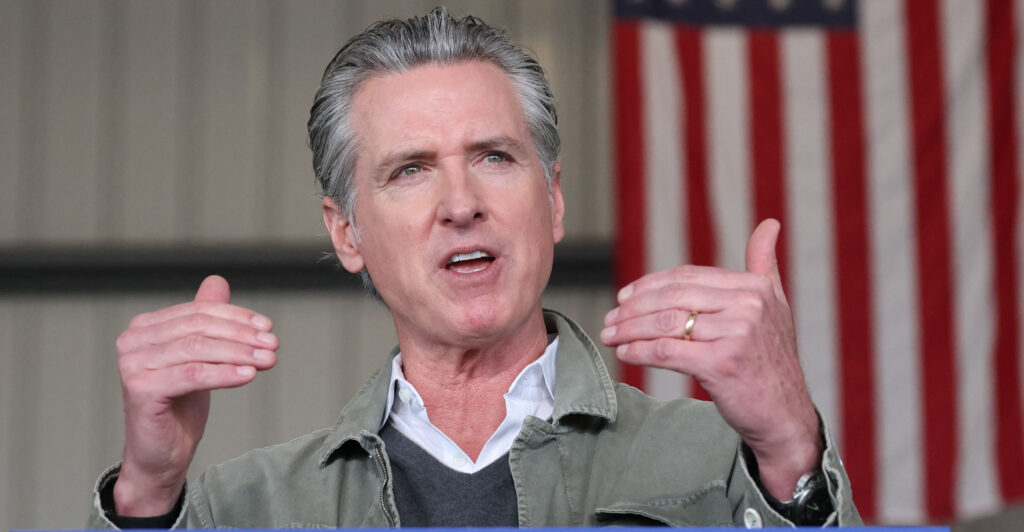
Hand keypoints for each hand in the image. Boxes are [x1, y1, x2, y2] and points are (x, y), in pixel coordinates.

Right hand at [113, 275, 278, 515]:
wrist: (161, 454)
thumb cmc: (180, 405)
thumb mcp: (198, 357)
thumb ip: (204, 320)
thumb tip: (217, 282)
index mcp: (145, 327)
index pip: (198, 312)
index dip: (236, 317)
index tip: (268, 327)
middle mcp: (132, 341)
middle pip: (199, 327)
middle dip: (242, 335)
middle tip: (273, 345)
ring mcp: (132, 365)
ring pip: (198, 349)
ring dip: (239, 353)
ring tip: (268, 360)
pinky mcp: (140, 389)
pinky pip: (192, 374)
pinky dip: (225, 373)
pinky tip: (249, 376)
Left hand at [600, 219, 820, 499]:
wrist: (784, 415)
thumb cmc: (771, 361)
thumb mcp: (777, 306)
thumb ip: (764, 265)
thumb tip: (768, 224)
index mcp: (754, 288)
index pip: (688, 277)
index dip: (650, 285)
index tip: (625, 296)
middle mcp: (748, 306)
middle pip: (673, 297)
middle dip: (634, 307)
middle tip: (610, 317)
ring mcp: (736, 335)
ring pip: (665, 323)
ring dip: (629, 328)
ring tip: (610, 334)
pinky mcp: (721, 364)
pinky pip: (666, 351)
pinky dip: (638, 350)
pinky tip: (624, 352)